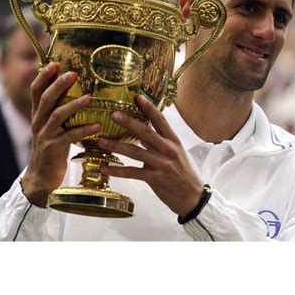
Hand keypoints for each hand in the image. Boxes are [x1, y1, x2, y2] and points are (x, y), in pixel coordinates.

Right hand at [21, 62, 100, 206]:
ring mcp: (44, 136)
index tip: (55, 63)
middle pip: (46, 99)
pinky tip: (97, 125)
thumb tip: (78, 89)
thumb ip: (59, 109)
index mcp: (38, 114)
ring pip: (57, 116)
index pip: (36, 91)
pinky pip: (69, 137)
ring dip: (74, 105)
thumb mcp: (53, 126)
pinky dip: (84, 130)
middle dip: (58, 85)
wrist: (41, 176)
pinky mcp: (53, 149)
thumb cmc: (53, 147)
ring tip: (89, 98)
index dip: (43, 76)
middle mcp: (38, 122)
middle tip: (73, 74)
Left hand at [98, 95, 204, 216]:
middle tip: (113, 114)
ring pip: (135, 152)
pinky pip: (132, 172)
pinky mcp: (155, 179)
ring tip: (101, 141)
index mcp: (173, 141)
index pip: (160, 120)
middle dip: (129, 122)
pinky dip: (117, 170)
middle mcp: (168, 150)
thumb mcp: (176, 154)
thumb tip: (141, 134)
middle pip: (145, 132)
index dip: (149, 108)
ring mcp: (162, 164)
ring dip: (116, 146)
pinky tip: (105, 168)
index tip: (137, 97)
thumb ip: (159, 143)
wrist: (192, 197)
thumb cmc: (183, 174)